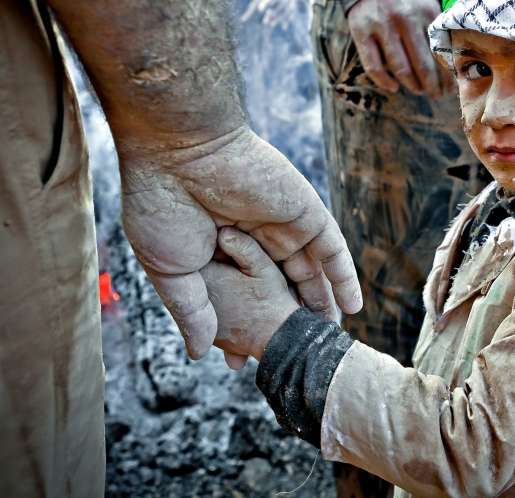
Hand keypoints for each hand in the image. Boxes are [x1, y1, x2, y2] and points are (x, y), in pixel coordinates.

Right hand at [120, 125, 359, 362]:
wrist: (179, 152)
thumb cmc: (162, 206)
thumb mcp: (171, 270)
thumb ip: (191, 310)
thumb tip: (198, 352)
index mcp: (218, 250)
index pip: (240, 296)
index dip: (244, 328)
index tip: (242, 362)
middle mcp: (253, 238)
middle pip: (280, 288)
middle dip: (288, 321)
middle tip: (298, 357)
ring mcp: (281, 225)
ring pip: (309, 273)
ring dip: (321, 305)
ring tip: (329, 341)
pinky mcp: (305, 212)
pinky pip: (332, 249)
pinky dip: (343, 277)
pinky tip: (351, 306)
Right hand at [347, 0, 453, 96]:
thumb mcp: (427, 0)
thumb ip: (437, 25)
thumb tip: (453, 60)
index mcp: (426, 11)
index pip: (440, 51)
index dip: (448, 74)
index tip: (452, 88)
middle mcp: (405, 19)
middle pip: (422, 63)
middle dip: (432, 84)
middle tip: (437, 95)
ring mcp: (381, 26)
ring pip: (400, 67)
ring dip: (412, 84)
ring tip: (419, 91)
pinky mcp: (361, 31)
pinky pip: (373, 64)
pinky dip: (384, 81)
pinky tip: (393, 87)